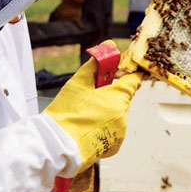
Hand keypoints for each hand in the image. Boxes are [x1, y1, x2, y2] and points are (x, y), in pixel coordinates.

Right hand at [45, 44, 143, 173]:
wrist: (57, 145)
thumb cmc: (66, 113)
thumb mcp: (79, 83)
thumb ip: (96, 64)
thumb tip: (109, 46)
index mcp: (118, 98)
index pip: (133, 80)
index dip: (128, 73)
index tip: (123, 70)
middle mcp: (124, 116)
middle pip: (121, 99)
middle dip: (108, 96)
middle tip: (89, 98)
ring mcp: (120, 132)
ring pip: (115, 115)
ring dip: (105, 113)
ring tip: (84, 116)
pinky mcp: (114, 145)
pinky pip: (112, 131)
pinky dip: (103, 128)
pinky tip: (87, 128)